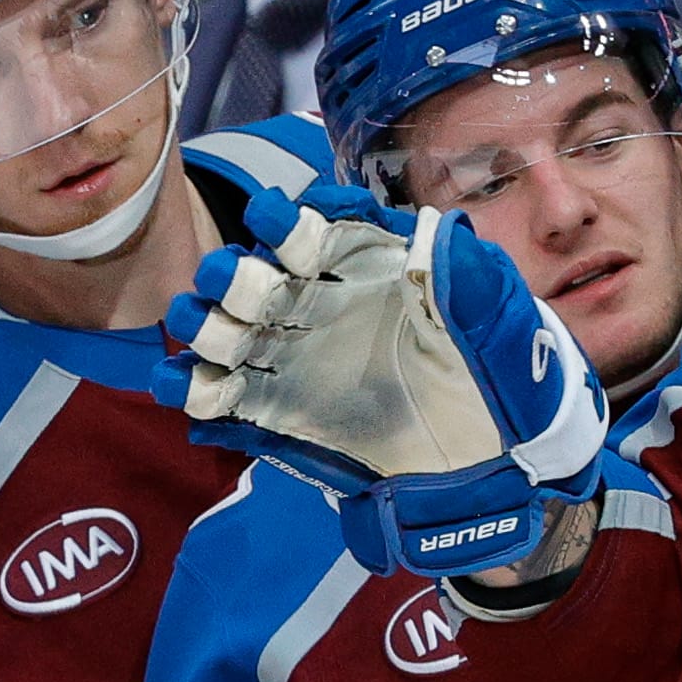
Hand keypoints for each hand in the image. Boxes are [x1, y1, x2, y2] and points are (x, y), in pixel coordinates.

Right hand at [158, 181, 606, 579]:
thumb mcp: (497, 317)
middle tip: (225, 280)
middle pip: (256, 281)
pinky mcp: (274, 412)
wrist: (494, 462)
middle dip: (233, 276)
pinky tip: (181, 385)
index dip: (290, 223)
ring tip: (200, 331)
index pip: (317, 235)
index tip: (274, 219)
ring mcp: (290, 360)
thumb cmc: (500, 375)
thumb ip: (462, 273)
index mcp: (366, 273)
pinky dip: (192, 391)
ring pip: (227, 332)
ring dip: (204, 326)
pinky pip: (221, 397)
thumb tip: (427, 228)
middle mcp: (318, 308)